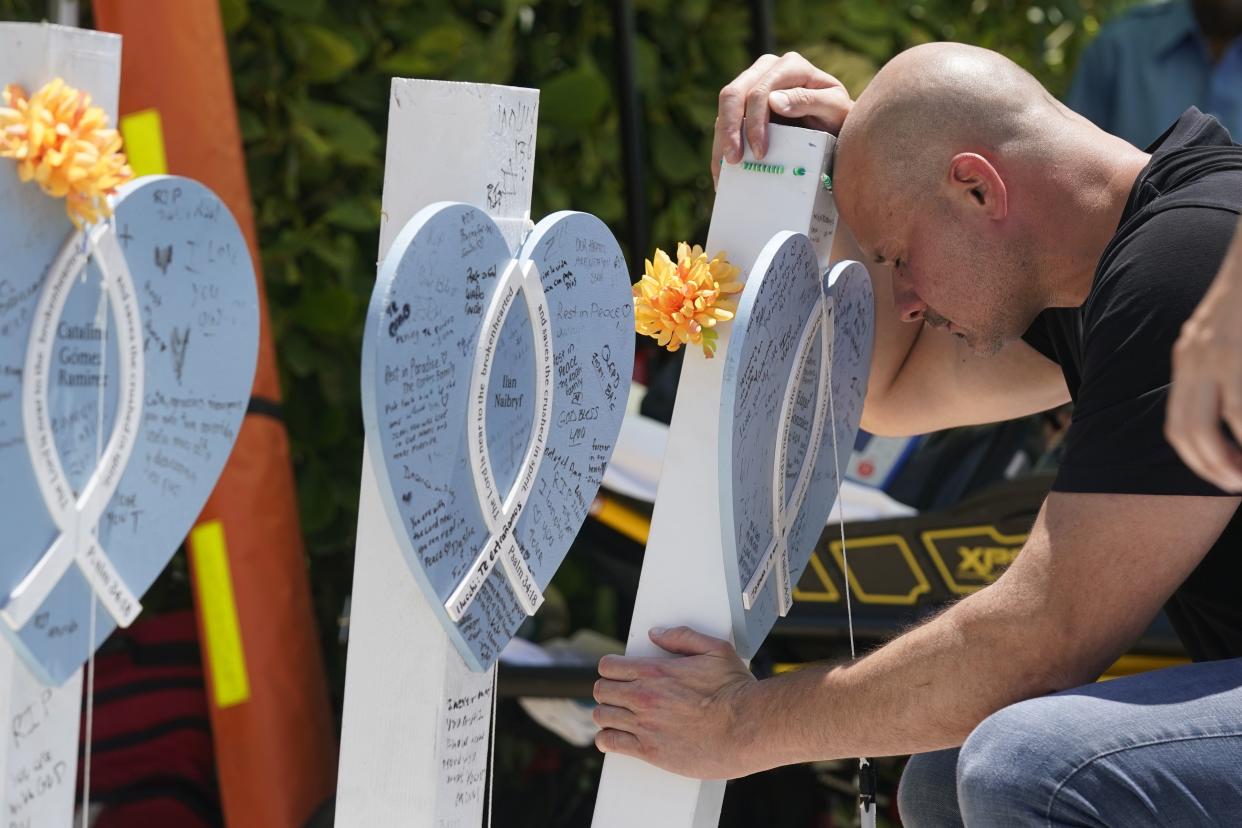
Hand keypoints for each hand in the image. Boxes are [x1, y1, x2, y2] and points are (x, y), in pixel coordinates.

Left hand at [593, 626, 761, 778]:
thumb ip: (682, 637)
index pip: (609, 667)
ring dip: (607, 714)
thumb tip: (656, 634)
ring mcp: (644, 726)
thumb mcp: (715, 650)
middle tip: (618, 695)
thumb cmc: (734, 690)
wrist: (746, 728)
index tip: (617, 674)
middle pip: (601, 691)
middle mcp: (643, 697)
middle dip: (608, 690)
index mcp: (654, 671)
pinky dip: (607, 740)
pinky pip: (611, 743)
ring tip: (617, 716)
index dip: (611, 669)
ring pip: (602, 716)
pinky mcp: (650, 751)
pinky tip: (611, 738)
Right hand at [712, 51, 853, 187]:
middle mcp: (766, 69)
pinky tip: (724, 168)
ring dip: (721, 139)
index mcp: (789, 66)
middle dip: (730, 129)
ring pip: (725, 106)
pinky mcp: (744, 103)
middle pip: (734, 94)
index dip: (755, 122)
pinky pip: (725, 120)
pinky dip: (721, 144)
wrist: (834, 124)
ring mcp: (752, 83)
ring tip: (724, 170)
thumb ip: (809, 101)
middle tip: (733, 161)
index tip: (760, 153)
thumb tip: (774, 101)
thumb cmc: (838, 116)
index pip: (760, 91)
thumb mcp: (834, 108)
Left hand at [1167, 224, 1241, 491]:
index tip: (1221, 476)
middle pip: (1189, 433)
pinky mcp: (1238, 351)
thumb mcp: (1226, 332)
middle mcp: (1196, 357)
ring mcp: (1222, 353)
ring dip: (1237, 457)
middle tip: (1235, 486)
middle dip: (1211, 467)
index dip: (1197, 458)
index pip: (1180, 423)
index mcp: (1189, 355)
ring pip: (1226, 424)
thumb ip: (1220, 367)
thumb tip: (1229, 411)